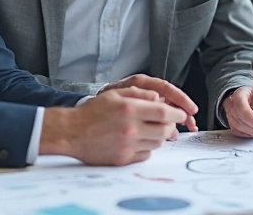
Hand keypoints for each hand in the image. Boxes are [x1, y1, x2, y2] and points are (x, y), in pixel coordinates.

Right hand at [40, 90, 185, 165]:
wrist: (71, 133)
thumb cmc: (91, 113)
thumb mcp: (115, 94)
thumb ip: (139, 94)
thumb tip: (158, 97)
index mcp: (130, 109)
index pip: (164, 112)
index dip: (177, 113)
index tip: (181, 114)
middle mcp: (131, 128)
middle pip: (165, 130)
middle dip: (170, 126)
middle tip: (168, 122)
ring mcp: (127, 145)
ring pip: (157, 143)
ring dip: (159, 136)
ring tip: (150, 130)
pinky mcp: (123, 158)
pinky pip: (146, 154)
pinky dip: (147, 147)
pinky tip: (140, 140)